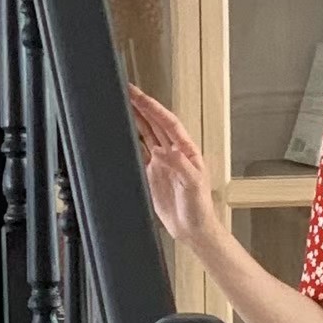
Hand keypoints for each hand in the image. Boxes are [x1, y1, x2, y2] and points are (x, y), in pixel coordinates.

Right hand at [128, 83, 215, 246]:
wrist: (193, 230)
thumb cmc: (200, 208)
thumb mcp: (193, 184)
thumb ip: (180, 165)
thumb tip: (162, 150)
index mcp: (186, 151)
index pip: (167, 123)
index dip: (153, 108)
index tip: (139, 96)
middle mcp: (173, 153)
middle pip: (155, 123)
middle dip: (141, 106)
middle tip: (126, 91)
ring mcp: (161, 163)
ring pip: (145, 135)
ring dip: (135, 119)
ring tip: (121, 104)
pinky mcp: (151, 175)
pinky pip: (138, 154)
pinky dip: (130, 142)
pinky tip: (121, 133)